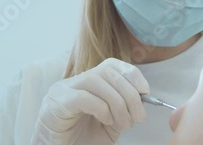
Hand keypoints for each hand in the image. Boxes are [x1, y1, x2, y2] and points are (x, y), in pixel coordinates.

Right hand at [30, 58, 149, 144]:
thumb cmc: (82, 140)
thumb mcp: (111, 121)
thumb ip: (124, 107)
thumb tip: (143, 97)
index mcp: (89, 81)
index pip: (112, 65)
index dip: (132, 75)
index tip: (145, 93)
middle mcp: (75, 80)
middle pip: (108, 72)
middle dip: (130, 95)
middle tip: (139, 117)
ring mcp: (63, 89)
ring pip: (97, 81)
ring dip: (118, 103)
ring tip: (124, 123)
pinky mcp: (56, 101)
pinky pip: (83, 97)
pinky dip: (101, 108)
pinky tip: (106, 121)